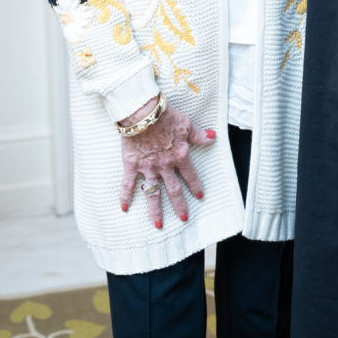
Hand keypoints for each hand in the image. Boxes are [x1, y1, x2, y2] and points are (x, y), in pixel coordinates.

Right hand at [118, 98, 215, 227]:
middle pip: (174, 190)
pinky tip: (124, 209)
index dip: (196, 186)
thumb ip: (199, 134)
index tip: (200, 196)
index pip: (190, 175)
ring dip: (156, 210)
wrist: (143, 112)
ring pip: (153, 193)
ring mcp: (148, 167)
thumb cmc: (165, 115)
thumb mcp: (186, 123)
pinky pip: (128, 184)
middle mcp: (165, 165)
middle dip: (180, 205)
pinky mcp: (132, 165)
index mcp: (180, 155)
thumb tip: (213, 137)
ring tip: (158, 225)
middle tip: (184, 218)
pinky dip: (125, 197)